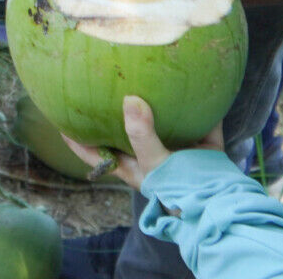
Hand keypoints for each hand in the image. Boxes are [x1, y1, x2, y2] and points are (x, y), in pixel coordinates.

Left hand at [61, 97, 224, 191]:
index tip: (58, 118)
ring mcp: (177, 152)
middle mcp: (150, 157)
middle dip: (115, 114)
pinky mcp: (203, 147)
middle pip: (125, 134)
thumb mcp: (154, 162)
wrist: (224, 204)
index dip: (75, 138)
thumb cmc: (180, 190)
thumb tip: (130, 98)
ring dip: (156, 107)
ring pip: (161, 126)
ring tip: (143, 77)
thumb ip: (141, 133)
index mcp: (131, 166)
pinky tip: (196, 83)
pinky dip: (199, 107)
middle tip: (101, 83)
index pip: (93, 153)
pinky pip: (199, 123)